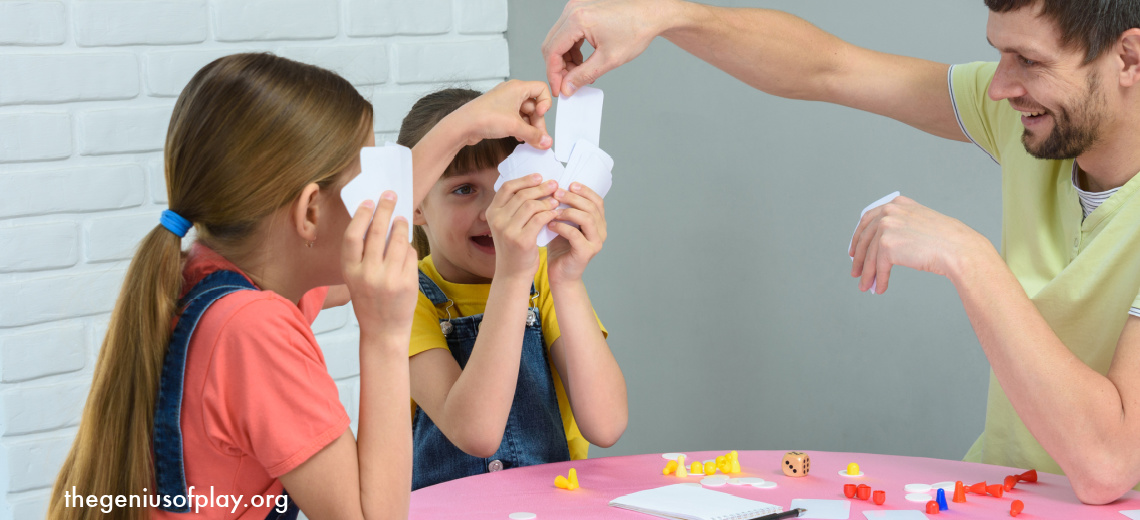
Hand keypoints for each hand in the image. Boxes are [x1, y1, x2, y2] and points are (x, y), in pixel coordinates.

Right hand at [342, 192, 419, 346]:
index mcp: (350, 271)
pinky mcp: (407, 283)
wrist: (383, 331)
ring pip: (398, 241)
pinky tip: (406, 246)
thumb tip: (378, 221)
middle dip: (384, 209)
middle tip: (390, 196)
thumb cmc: (369, 300)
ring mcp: (389, 279)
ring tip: (401, 219)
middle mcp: (368, 274)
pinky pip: (410, 255)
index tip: (368, 202)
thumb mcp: (356, 278)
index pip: (353, 236)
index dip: (361, 216)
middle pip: (377, 232)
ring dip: (401, 225)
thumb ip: (364, 255)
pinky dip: (409, 248)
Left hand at [451, 80, 553, 148]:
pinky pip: (516, 119)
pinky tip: (519, 138)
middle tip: (538, 138)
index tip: (540, 115)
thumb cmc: (485, 117)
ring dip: (529, 128)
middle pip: (534, 105)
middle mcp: (512, 92)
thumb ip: (534, 135)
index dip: (545, 103)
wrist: (463, 126)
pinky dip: (520, 128)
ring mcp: (505, 103)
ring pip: (525, 114)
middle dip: (537, 122)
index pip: (541, 89)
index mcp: (517, 87)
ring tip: (529, 141)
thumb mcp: (515, 127)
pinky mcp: (499, 113)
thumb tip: (546, 142)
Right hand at [486, 174, 560, 279]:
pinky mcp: (521, 240)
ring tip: (557, 200)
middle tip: (555, 185)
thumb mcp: (507, 225)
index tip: (540, 176)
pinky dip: (550, 213)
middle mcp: (496, 219)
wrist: (512, 273)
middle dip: (541, 188)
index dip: (524, 179)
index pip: (507, 187)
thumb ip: (514, 207)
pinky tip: (556, 213)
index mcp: (492, 212)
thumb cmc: (514, 247)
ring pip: (531, 205)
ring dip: (547, 201)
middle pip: (522, 194)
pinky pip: (539, 219)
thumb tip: (535, 184)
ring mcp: (507, 230)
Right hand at [542, 0, 672, 96]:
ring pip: (558, 40)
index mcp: (578, 20)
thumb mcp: (609, 59)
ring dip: (565, 60)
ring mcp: (576, 8)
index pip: (552, 51)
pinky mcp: (581, 10)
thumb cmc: (636, 29)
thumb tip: (567, 87)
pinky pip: (567, 34)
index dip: (553, 74)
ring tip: (580, 74)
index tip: (559, 90)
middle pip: (551, 45)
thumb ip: (584, 75)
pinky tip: (583, 61)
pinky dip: (572, 50)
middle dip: (558, 68)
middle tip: (569, 85)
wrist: (650, 13)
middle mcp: (573, 10)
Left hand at [546, 182, 606, 283]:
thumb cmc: (560, 248)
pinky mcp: (586, 252)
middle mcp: (601, 232)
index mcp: (598, 223)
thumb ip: (565, 209)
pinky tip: (550, 224)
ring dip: (568, 211)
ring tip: (552, 209)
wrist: (560, 274)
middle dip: (573, 198)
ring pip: (587, 218)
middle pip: (592, 207)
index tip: (569, 184)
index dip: (585, 190)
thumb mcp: (564, 223)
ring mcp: (596, 243)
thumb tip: (555, 187)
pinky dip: (561, 226)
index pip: (597, 201)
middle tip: (556, 193)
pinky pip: (575, 234)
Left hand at [849, 196, 990, 293]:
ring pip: (871, 255)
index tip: (854, 250)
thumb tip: (882, 246)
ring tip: (866, 286)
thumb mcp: (921, 223)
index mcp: (897, 204)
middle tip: (856, 272)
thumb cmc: (947, 240)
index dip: (859, 237)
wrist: (960, 249)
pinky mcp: (887, 245)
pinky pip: (879, 266)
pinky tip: (880, 287)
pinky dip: (879, 279)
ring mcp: (887, 227)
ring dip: (868, 273)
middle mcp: (889, 211)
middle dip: (859, 258)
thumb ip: (902, 226)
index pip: (868, 219)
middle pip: (865, 238)